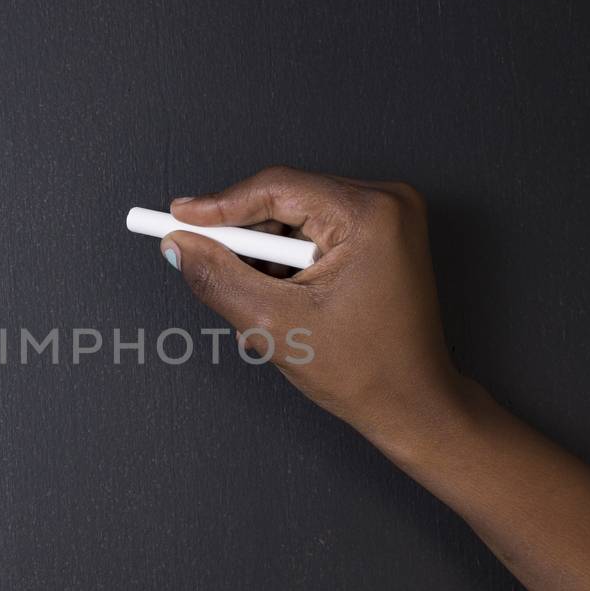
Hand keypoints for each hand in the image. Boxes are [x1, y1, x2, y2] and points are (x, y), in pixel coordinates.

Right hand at [164, 167, 469, 450]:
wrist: (413, 403)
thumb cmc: (367, 371)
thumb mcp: (276, 325)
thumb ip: (219, 278)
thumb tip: (179, 245)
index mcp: (370, 215)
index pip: (276, 187)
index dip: (219, 205)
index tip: (176, 217)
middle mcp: (386, 202)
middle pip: (286, 199)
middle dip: (245, 239)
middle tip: (207, 265)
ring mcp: (389, 216)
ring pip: (297, 217)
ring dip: (268, 255)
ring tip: (266, 303)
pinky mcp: (383, 234)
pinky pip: (317, 229)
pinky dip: (291, 260)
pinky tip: (288, 298)